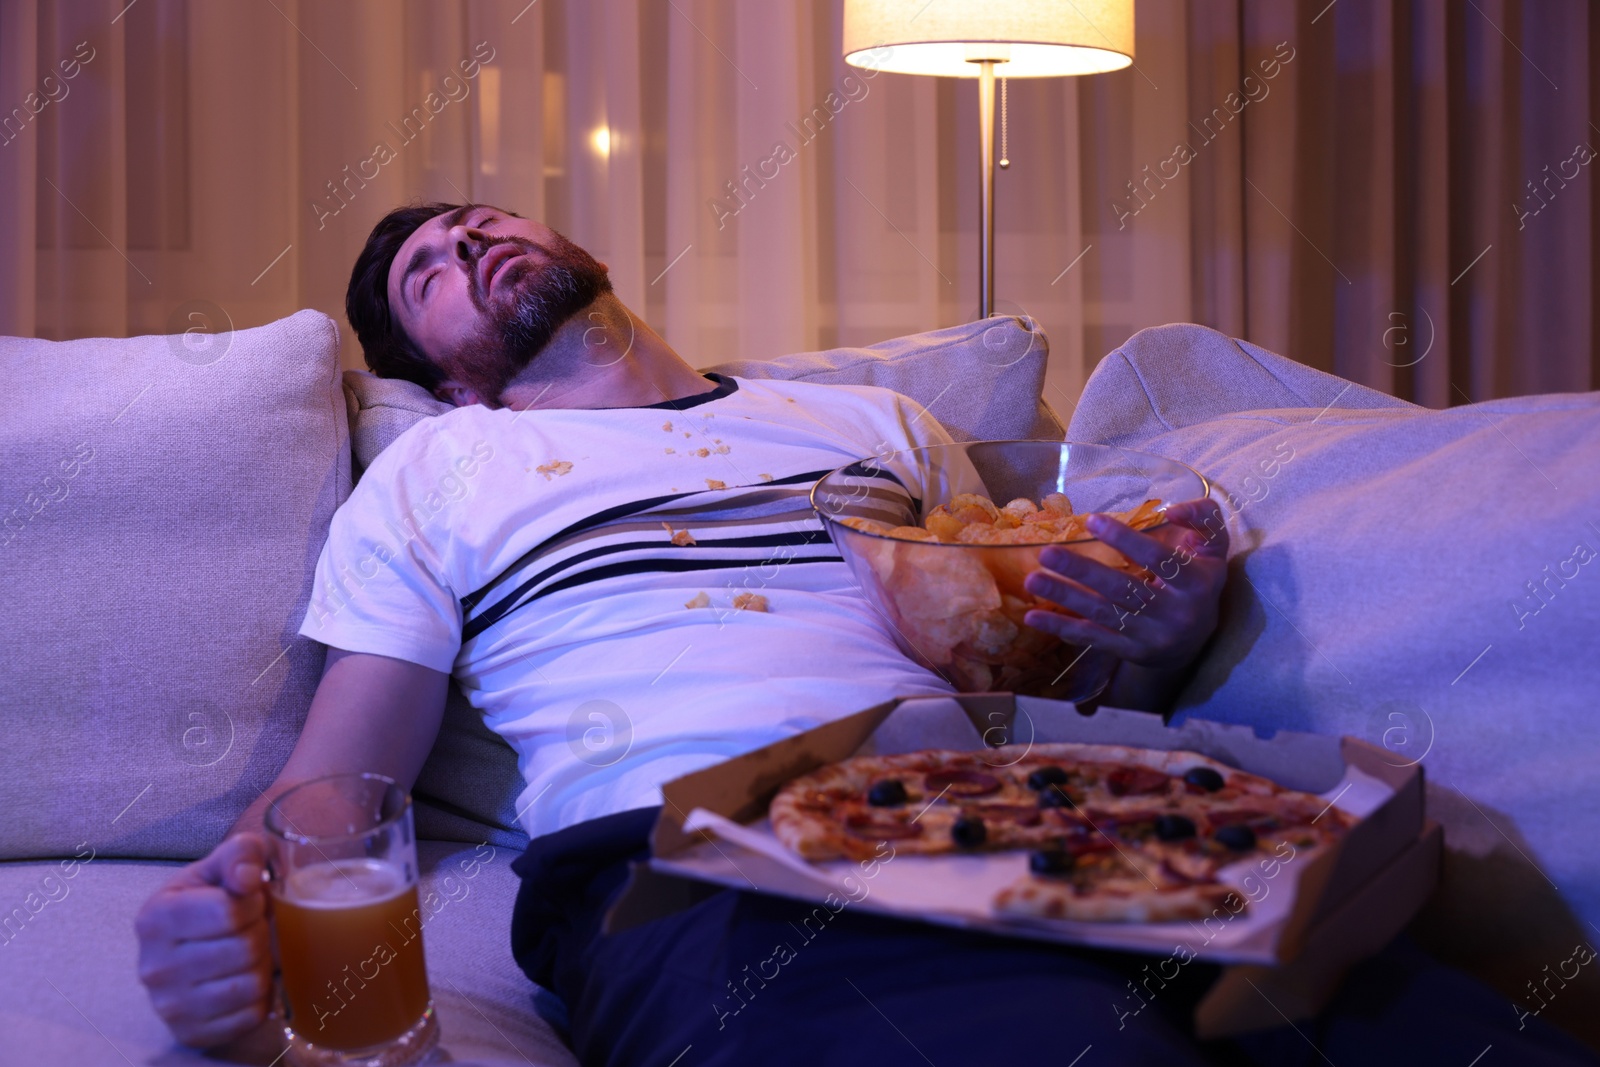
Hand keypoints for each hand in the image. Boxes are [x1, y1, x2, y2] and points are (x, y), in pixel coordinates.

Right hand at [135, 832, 273, 1047]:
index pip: (229, 912)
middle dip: (261, 933)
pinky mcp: (192, 1032)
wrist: (191, 947)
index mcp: (155, 918)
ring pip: (251, 984)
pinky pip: (252, 1015)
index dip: (254, 903)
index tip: (250, 901)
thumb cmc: (211, 900)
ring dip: (264, 964)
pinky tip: (245, 978)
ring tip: (250, 952)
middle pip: (244, 949)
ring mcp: (169, 1006)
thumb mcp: (222, 866)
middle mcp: (153, 967)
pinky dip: (262, 996)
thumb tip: (248, 878)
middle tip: (253, 928)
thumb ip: (240, 854)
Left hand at [1021, 498, 1228, 670]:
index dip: (1126, 540)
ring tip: (1033, 579)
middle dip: (1083, 571)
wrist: (1196, 642)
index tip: (1092, 520)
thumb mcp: (1213, 547)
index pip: (1159, 560)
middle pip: (1123, 589)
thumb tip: (1171, 510)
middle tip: (1047, 553)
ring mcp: (1151, 636)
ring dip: (1066, 597)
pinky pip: (1094, 639)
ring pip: (1104, 614)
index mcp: (1197, 583)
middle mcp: (1175, 613)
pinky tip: (1034, 616)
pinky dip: (1063, 628)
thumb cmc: (1198, 580)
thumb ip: (1203, 518)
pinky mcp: (1132, 653)